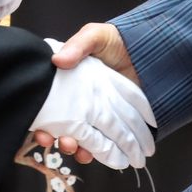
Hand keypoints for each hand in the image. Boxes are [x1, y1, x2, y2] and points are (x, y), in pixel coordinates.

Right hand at [28, 39, 155, 169]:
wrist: (149, 46)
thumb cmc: (117, 40)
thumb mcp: (94, 36)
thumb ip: (78, 46)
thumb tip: (57, 60)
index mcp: (70, 87)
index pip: (52, 109)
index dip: (43, 124)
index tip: (42, 133)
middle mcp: (81, 104)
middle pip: (67, 130)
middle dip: (63, 142)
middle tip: (66, 144)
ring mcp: (100, 117)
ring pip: (85, 141)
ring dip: (81, 151)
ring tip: (82, 153)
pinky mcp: (119, 126)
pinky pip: (109, 145)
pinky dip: (107, 154)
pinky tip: (110, 156)